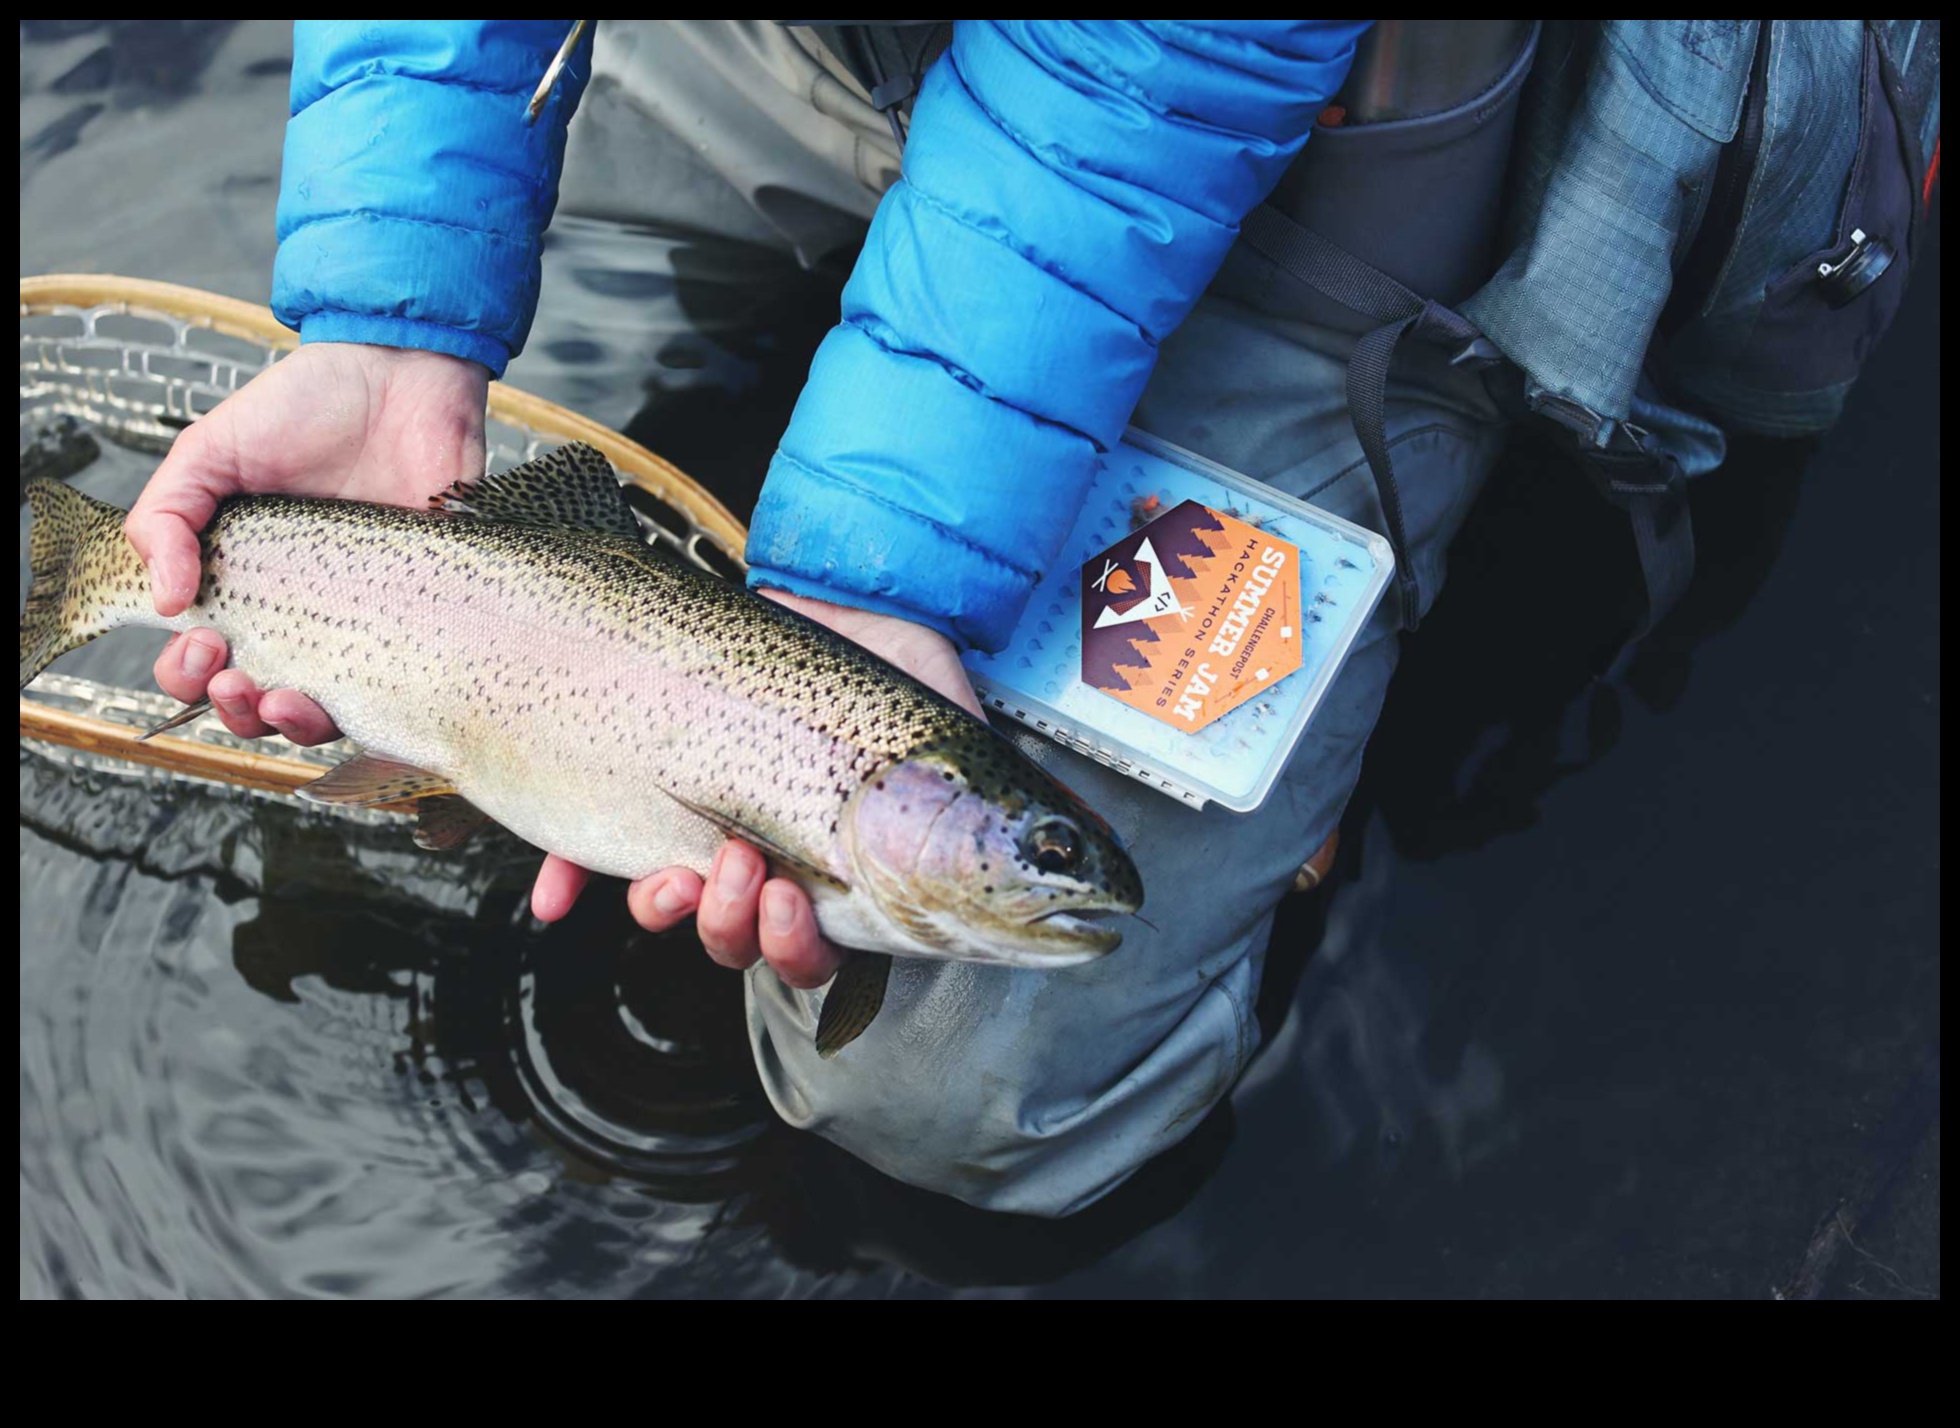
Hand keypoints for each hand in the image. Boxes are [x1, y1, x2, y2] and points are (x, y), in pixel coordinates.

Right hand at [128, 343, 488, 740]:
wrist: (403, 378)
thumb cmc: (307, 407)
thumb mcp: (211, 450)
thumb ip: (167, 516)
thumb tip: (165, 602)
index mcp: (242, 583)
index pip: (202, 661)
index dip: (188, 675)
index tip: (200, 642)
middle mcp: (300, 613)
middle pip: (255, 702)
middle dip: (231, 709)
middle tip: (233, 675)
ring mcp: (364, 621)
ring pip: (323, 711)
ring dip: (290, 724)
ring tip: (281, 698)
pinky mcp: (423, 618)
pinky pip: (401, 688)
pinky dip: (372, 709)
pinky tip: (352, 693)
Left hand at [531, 591, 984, 988]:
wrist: (833, 584)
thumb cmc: (898, 658)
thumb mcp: (945, 719)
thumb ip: (978, 785)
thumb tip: (1063, 868)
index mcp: (847, 870)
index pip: (821, 951)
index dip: (798, 953)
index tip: (793, 906)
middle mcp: (775, 862)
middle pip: (741, 944)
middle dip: (733, 928)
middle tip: (742, 868)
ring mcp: (708, 829)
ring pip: (675, 908)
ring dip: (669, 907)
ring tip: (678, 863)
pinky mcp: (647, 789)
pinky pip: (594, 853)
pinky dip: (571, 878)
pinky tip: (556, 895)